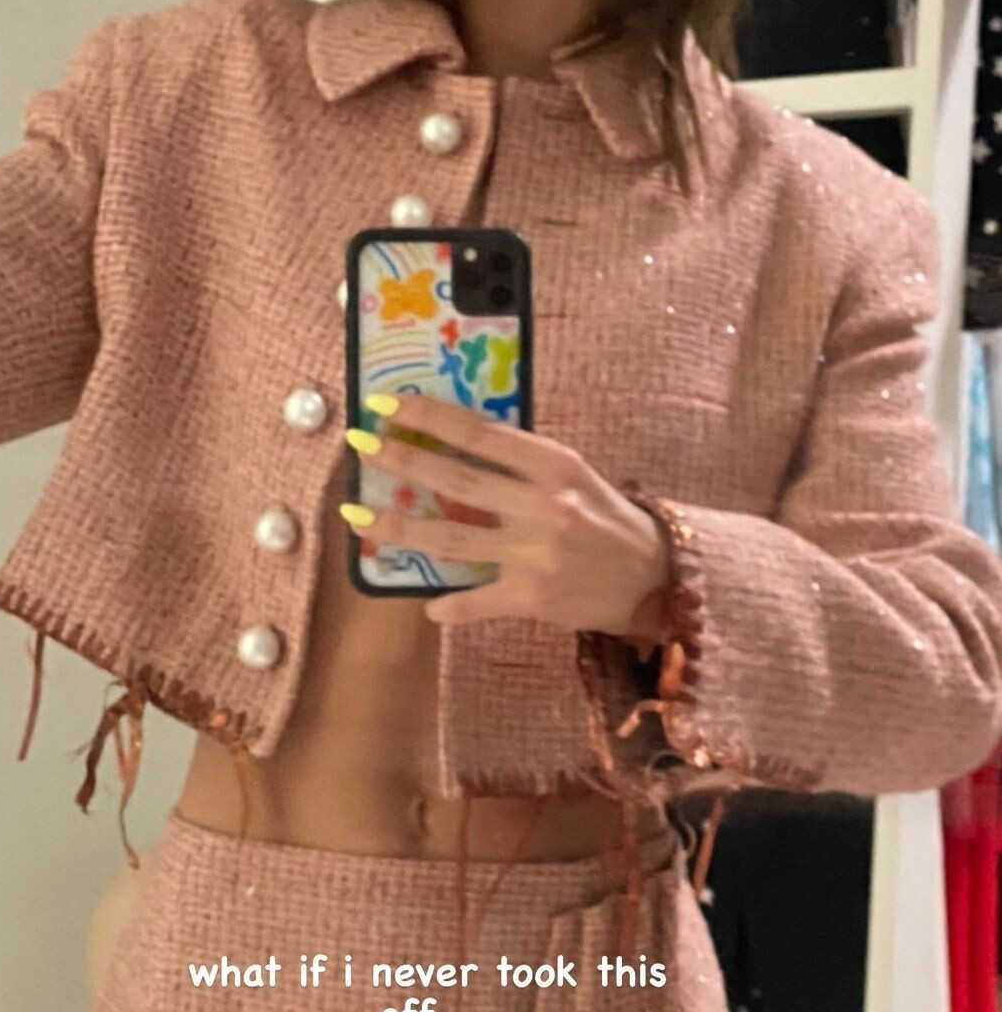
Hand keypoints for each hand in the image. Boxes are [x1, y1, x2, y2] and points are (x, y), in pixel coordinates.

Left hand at [342, 391, 669, 632]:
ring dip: (399, 526)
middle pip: (457, 479)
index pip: (480, 434)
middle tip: (359, 446)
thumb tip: (457, 443)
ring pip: (452, 538)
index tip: (387, 405)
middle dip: (402, 461)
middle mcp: (543, 504)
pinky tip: (428, 606)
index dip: (430, 417)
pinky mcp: (532, 596)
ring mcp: (535, 552)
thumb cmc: (606, 519)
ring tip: (358, 516)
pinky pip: (478, 600)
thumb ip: (521, 464)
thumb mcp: (572, 475)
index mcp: (554, 464)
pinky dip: (452, 605)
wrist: (654, 577)